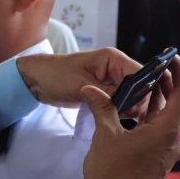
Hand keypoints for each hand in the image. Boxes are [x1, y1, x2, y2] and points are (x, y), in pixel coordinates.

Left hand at [16, 48, 143, 107]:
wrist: (35, 80)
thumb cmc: (56, 76)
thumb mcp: (83, 86)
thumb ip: (110, 94)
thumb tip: (134, 104)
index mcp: (113, 59)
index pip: (140, 74)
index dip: (144, 92)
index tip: (141, 110)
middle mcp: (116, 67)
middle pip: (139, 86)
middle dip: (138, 102)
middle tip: (131, 118)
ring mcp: (110, 80)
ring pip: (131, 95)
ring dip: (129, 107)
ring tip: (123, 120)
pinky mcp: (104, 91)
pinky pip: (120, 100)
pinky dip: (120, 109)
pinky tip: (117, 119)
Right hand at [79, 56, 179, 178]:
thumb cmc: (112, 171)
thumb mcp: (105, 135)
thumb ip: (102, 108)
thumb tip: (91, 89)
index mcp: (169, 130)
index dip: (179, 71)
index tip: (168, 57)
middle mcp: (175, 139)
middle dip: (167, 82)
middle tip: (152, 66)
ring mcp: (167, 150)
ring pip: (169, 116)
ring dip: (158, 98)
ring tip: (141, 82)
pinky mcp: (158, 157)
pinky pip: (161, 128)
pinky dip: (152, 114)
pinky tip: (135, 107)